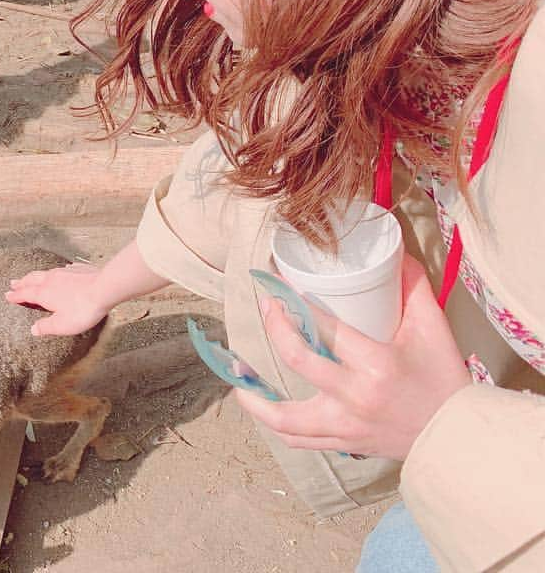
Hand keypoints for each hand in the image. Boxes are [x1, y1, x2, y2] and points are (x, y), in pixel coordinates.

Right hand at [5, 263, 109, 335]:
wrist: (104, 289)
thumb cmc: (82, 309)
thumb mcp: (62, 325)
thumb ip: (46, 327)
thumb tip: (33, 329)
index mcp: (45, 293)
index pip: (26, 294)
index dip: (16, 295)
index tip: (7, 295)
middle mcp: (51, 279)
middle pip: (32, 279)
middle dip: (22, 282)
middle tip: (13, 282)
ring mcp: (65, 272)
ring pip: (46, 272)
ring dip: (36, 275)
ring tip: (32, 277)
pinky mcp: (78, 269)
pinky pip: (63, 269)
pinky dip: (57, 272)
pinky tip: (62, 271)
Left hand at [235, 255, 470, 460]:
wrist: (459, 439)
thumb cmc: (445, 381)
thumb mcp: (433, 329)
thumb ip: (413, 288)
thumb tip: (397, 252)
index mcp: (375, 366)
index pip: (324, 327)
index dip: (295, 302)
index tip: (277, 282)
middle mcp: (354, 398)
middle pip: (297, 359)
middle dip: (274, 326)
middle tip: (265, 304)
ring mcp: (346, 426)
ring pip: (287, 417)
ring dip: (256, 396)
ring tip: (237, 372)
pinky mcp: (344, 444)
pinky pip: (299, 440)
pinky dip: (274, 424)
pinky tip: (258, 405)